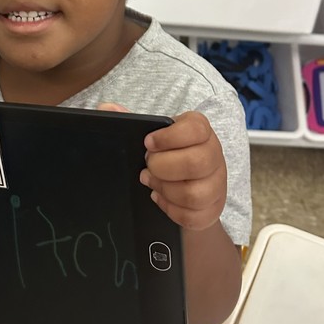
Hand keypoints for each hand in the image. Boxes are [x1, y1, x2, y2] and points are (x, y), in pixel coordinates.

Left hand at [98, 104, 226, 230]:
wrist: (185, 182)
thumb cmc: (167, 153)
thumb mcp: (151, 134)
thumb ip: (129, 119)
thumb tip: (107, 107)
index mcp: (199, 130)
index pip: (196, 129)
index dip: (169, 137)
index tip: (147, 143)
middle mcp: (213, 154)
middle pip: (196, 163)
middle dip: (162, 167)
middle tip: (147, 166)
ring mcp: (216, 183)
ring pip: (194, 194)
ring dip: (165, 190)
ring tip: (151, 182)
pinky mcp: (212, 208)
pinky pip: (194, 215)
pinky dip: (171, 209)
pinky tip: (160, 197)